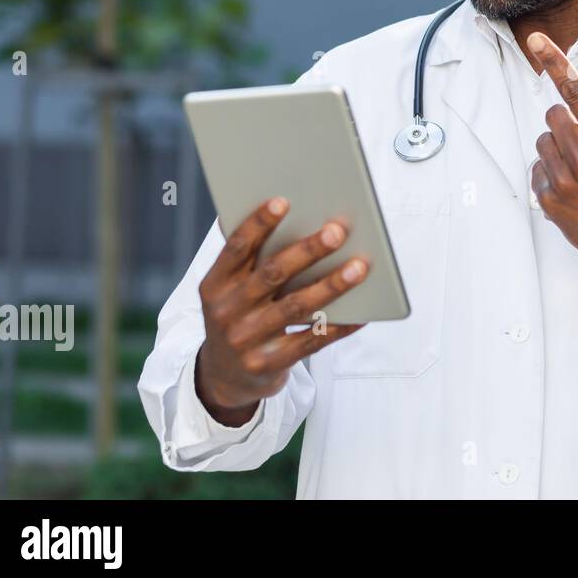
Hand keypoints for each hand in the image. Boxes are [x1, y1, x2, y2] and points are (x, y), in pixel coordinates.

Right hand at [195, 197, 370, 425]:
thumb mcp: (230, 290)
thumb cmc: (239, 315)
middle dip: (307, 251)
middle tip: (337, 231)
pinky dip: (339, 326)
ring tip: (359, 267)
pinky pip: (311, 342)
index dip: (258, 223)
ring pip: (296, 307)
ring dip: (331, 285)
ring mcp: (246, 340)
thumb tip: (297, 220)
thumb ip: (254, 261)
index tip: (283, 201)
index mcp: (215, 284)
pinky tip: (363, 313)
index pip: (236, 247)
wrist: (224, 377)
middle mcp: (226, 311)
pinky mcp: (267, 364)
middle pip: (272, 274)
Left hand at [527, 32, 577, 313]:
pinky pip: (538, 170)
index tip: (536, 40)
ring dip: (559, 148)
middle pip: (553, 116)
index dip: (555, 62)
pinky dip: (553, 173)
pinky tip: (576, 190)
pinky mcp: (550, 203)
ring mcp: (564, 184)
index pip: (577, 92)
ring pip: (543, 142)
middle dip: (568, 123)